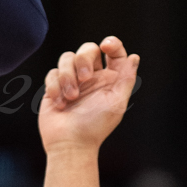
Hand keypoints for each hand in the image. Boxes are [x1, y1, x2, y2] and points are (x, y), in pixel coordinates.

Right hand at [38, 36, 139, 154]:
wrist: (69, 143)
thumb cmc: (95, 126)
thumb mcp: (117, 103)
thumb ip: (126, 79)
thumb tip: (134, 57)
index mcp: (110, 79)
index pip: (114, 53)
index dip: (112, 44)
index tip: (105, 46)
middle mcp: (91, 77)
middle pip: (87, 49)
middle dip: (84, 60)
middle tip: (85, 79)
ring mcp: (72, 80)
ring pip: (67, 58)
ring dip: (68, 76)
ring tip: (71, 97)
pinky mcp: (54, 86)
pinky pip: (52, 73)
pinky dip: (56, 86)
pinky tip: (60, 103)